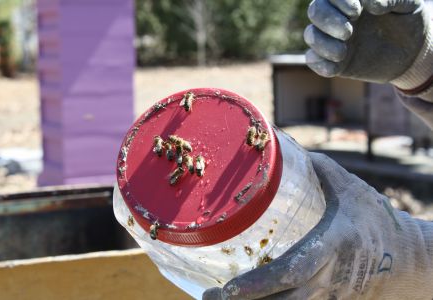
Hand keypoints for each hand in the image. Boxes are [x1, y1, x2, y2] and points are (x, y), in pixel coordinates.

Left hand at [203, 152, 432, 298]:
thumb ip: (316, 168)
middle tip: (209, 298)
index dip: (261, 283)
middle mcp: (329, 277)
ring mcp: (330, 295)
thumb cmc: (373, 218)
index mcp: (333, 245)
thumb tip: (280, 146)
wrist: (405, 257)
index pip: (293, 270)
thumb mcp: (349, 188)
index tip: (229, 288)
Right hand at [304, 0, 429, 83]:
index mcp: (352, 0)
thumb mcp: (407, 5)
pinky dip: (320, 64)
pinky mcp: (333, 61)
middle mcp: (338, 17)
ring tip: (343, 53)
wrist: (410, 52)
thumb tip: (370, 5)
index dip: (339, 1)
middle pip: (315, 11)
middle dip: (327, 21)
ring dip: (322, 44)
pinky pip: (313, 61)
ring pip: (311, 36)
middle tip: (348, 32)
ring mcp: (333, 39)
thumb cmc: (406, 21)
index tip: (357, 11)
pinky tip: (336, 66)